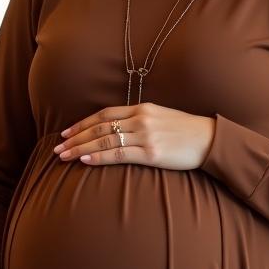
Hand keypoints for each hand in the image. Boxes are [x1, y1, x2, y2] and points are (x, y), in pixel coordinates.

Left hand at [54, 103, 214, 170]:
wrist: (210, 140)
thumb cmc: (186, 131)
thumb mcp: (161, 117)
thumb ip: (140, 120)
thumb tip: (118, 129)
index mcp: (142, 108)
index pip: (104, 115)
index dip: (83, 123)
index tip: (67, 132)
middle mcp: (140, 119)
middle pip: (100, 127)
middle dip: (76, 137)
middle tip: (58, 147)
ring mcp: (146, 136)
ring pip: (104, 141)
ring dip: (81, 148)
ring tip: (64, 156)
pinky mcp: (151, 154)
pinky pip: (119, 155)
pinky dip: (99, 157)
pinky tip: (85, 160)